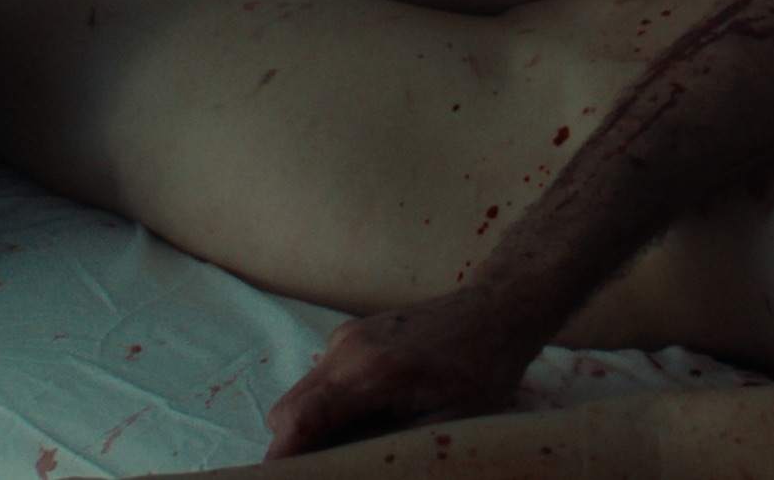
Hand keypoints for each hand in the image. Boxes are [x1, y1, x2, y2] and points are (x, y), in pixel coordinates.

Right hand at [263, 295, 538, 457]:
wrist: (494, 310)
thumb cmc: (482, 369)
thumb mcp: (448, 420)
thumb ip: (393, 444)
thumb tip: (354, 466)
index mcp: (372, 372)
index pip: (302, 420)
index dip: (282, 457)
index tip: (278, 479)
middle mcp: (348, 349)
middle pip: (288, 411)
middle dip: (294, 449)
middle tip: (327, 469)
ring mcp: (346, 338)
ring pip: (300, 395)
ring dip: (311, 428)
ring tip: (352, 447)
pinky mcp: (350, 336)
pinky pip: (320, 380)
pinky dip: (327, 407)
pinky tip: (367, 418)